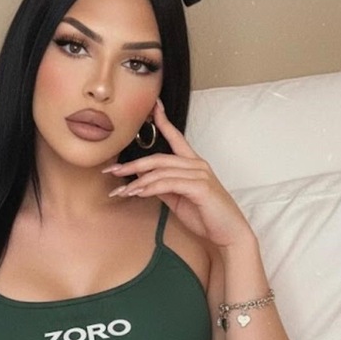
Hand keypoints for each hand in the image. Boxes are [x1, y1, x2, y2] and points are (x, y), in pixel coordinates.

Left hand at [103, 99, 253, 248]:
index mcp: (193, 163)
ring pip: (160, 171)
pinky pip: (168, 183)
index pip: (176, 137)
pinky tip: (137, 194)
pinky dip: (150, 187)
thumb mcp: (178, 198)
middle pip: (159, 158)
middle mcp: (197, 164)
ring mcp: (200, 174)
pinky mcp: (200, 187)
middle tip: (112, 170)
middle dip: (133, 164)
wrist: (228, 233)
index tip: (153, 106)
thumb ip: (162, 185)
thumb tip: (142, 177)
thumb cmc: (205, 216)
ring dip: (137, 182)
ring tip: (121, 192)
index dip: (164, 121)